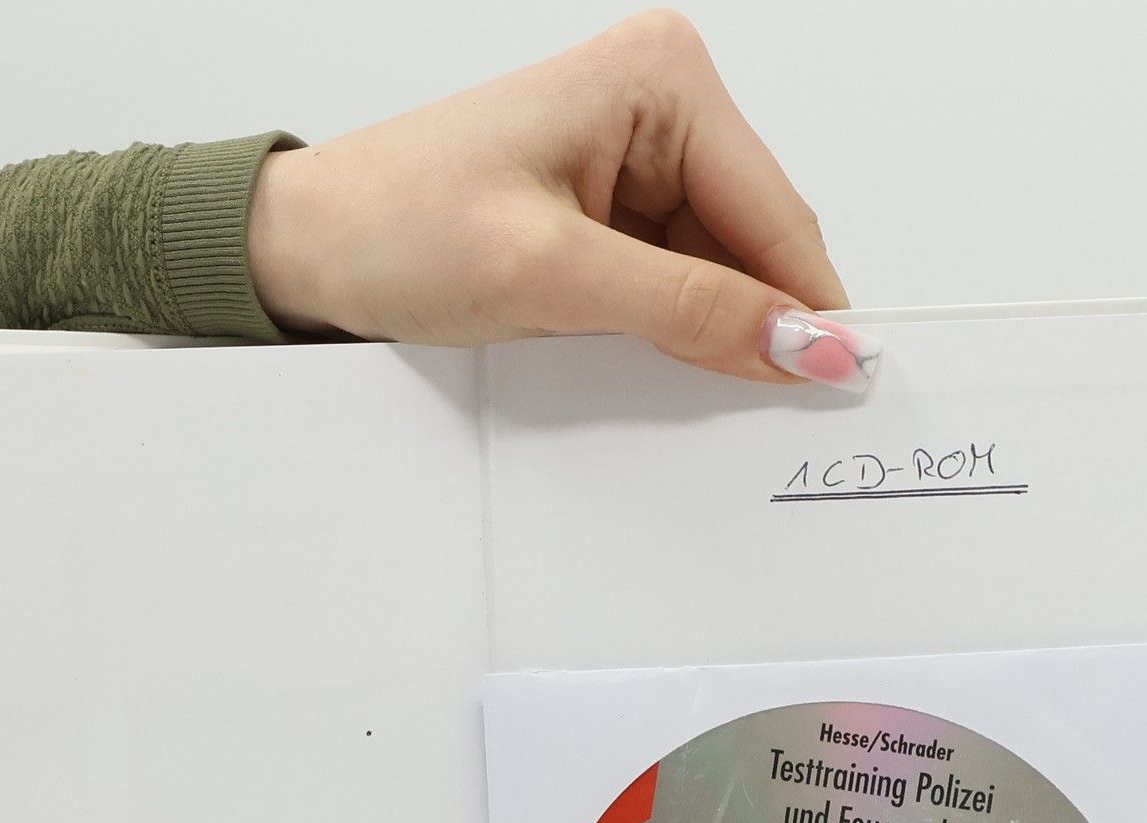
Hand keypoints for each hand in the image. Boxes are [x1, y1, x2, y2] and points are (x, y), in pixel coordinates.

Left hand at [247, 10, 875, 388]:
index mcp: (662, 80)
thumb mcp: (551, 275)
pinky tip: (634, 361)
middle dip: (752, 325)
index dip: (805, 310)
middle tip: (749, 418)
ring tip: (650, 379)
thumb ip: (687, 309)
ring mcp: (638, 157)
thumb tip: (804, 345)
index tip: (836, 395)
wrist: (309, 247)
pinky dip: (668, 331)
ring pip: (720, 271)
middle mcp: (662, 104)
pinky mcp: (611, 208)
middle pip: (755, 243)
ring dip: (704, 334)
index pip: (773, 213)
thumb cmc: (396, 227)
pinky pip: (675, 281)